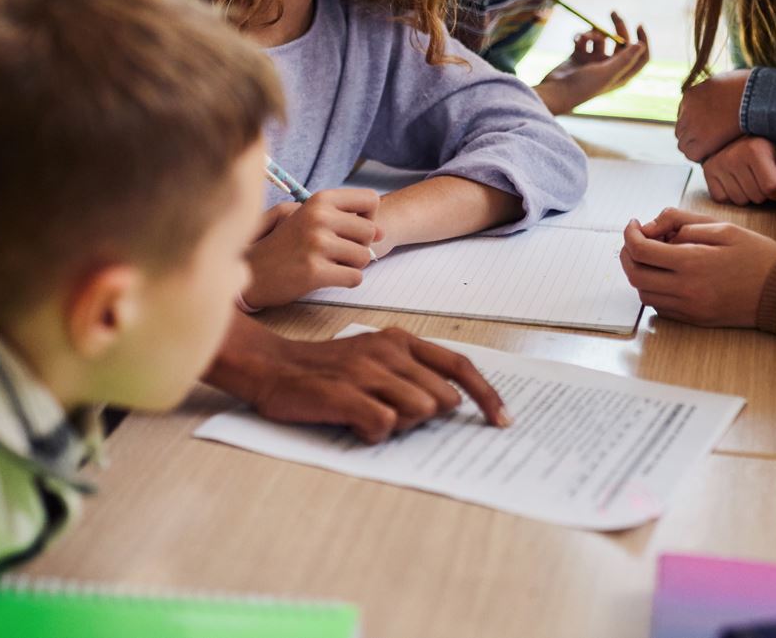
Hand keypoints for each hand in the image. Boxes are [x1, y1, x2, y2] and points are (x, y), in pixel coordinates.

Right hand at [236, 326, 511, 443]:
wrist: (272, 367)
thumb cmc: (326, 370)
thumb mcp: (374, 358)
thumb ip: (411, 373)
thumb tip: (450, 403)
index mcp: (401, 340)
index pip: (459, 366)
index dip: (487, 395)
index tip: (504, 420)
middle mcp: (389, 351)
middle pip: (442, 397)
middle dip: (427, 418)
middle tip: (391, 414)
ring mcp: (367, 372)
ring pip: (419, 411)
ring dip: (401, 425)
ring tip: (369, 417)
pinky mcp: (345, 396)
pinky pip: (385, 426)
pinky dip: (375, 434)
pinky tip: (356, 426)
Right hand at [242, 188, 381, 309]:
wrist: (251, 271)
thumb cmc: (283, 243)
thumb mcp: (307, 217)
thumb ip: (346, 217)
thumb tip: (382, 233)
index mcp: (319, 200)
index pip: (370, 199)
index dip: (368, 217)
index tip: (351, 228)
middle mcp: (319, 218)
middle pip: (370, 232)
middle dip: (359, 245)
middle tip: (336, 251)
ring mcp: (317, 244)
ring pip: (365, 257)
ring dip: (352, 265)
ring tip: (328, 263)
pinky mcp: (315, 271)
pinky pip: (355, 278)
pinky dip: (346, 281)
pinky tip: (326, 276)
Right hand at [535, 13, 650, 113]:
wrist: (555, 91)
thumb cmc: (583, 86)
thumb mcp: (607, 72)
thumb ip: (625, 59)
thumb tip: (641, 45)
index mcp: (622, 74)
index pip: (640, 56)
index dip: (643, 40)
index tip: (638, 24)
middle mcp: (610, 67)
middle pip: (621, 42)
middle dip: (618, 27)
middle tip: (613, 13)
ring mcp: (594, 61)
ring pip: (600, 39)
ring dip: (594, 33)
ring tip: (585, 37)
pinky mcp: (579, 56)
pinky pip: (584, 40)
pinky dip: (581, 37)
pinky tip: (576, 40)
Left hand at [619, 212, 775, 327]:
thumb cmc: (755, 254)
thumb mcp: (723, 227)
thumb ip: (683, 223)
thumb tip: (651, 228)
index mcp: (692, 262)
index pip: (641, 251)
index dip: (630, 234)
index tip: (634, 224)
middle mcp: (686, 290)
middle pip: (635, 275)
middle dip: (628, 254)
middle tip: (635, 240)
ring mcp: (689, 308)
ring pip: (644, 294)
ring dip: (640, 273)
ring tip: (652, 256)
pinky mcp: (694, 320)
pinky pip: (660, 307)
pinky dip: (654, 290)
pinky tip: (666, 275)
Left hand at [675, 68, 750, 161]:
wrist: (756, 97)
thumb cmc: (751, 87)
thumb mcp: (727, 81)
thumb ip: (718, 91)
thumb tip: (726, 94)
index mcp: (692, 95)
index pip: (684, 114)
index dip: (695, 124)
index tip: (707, 129)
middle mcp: (687, 110)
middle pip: (682, 129)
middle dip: (693, 136)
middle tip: (709, 142)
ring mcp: (692, 126)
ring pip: (684, 143)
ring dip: (695, 147)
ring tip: (711, 151)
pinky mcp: (701, 142)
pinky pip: (692, 154)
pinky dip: (700, 156)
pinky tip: (712, 156)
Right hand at [700, 137, 775, 205]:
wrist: (735, 135)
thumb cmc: (764, 147)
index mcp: (755, 150)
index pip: (772, 188)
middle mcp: (733, 157)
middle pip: (757, 197)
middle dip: (764, 193)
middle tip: (762, 178)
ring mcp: (718, 165)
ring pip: (740, 201)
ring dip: (748, 194)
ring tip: (748, 178)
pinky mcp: (708, 173)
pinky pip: (723, 199)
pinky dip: (731, 194)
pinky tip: (735, 180)